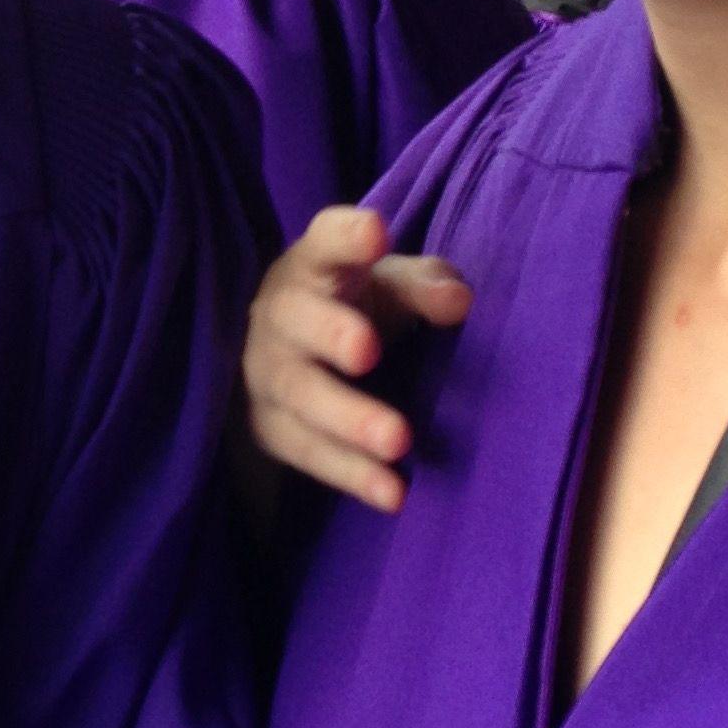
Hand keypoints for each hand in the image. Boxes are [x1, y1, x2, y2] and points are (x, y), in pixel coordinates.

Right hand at [241, 205, 473, 511]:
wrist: (290, 354)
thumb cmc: (354, 305)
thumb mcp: (391, 284)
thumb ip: (425, 285)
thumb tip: (459, 302)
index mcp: (314, 265)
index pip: (324, 242)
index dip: (346, 237)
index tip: (375, 233)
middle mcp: (280, 315)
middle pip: (298, 321)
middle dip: (331, 334)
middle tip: (368, 350)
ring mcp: (268, 374)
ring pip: (299, 395)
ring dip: (348, 419)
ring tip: (398, 441)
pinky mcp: (270, 429)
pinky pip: (308, 453)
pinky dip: (351, 474)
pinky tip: (394, 494)